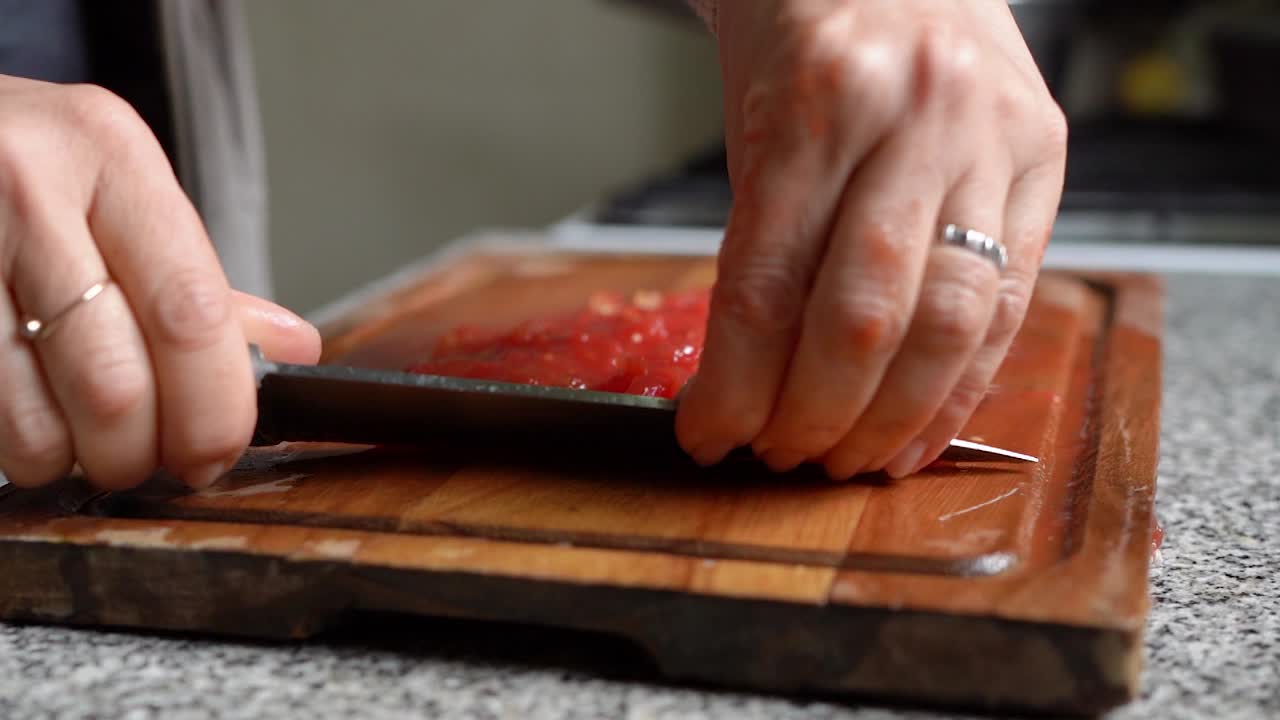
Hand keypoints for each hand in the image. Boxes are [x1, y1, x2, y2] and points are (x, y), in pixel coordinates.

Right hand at [0, 76, 318, 489]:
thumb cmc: (22, 168)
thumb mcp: (116, 191)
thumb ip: (199, 280)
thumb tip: (293, 348)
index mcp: (110, 156)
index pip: (190, 313)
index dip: (214, 409)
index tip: (217, 451)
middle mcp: (26, 186)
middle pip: (113, 380)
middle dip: (140, 452)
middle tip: (144, 462)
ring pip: (32, 417)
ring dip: (67, 460)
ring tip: (75, 444)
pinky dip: (13, 442)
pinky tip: (23, 417)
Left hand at [676, 0, 1066, 478]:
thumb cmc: (805, 30)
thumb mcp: (753, 121)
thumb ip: (764, 239)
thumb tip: (750, 382)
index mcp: (821, 98)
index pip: (768, 283)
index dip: (735, 385)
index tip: (708, 436)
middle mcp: (919, 116)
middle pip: (865, 317)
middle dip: (814, 415)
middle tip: (779, 457)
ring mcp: (995, 136)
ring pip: (952, 322)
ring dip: (892, 419)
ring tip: (846, 460)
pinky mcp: (1047, 155)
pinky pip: (1012, 300)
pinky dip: (962, 384)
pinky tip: (919, 431)